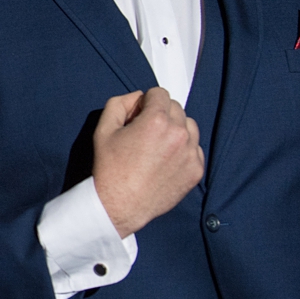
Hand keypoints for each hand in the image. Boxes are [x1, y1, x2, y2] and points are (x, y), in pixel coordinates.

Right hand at [91, 88, 203, 236]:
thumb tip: (137, 98)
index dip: (146, 102)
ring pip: (189, 126)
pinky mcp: (196, 170)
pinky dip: (183, 150)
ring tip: (158, 146)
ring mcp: (190, 153)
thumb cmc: (110, 170)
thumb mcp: (103, 129)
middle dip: (161, 114)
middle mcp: (178, 134)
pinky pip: (195, 148)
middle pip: (176, 108)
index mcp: (156, 121)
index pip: (160, 93)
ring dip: (176, 130)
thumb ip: (119, 103)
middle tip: (146, 132)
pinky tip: (165, 161)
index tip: (139, 115)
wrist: (120, 205)